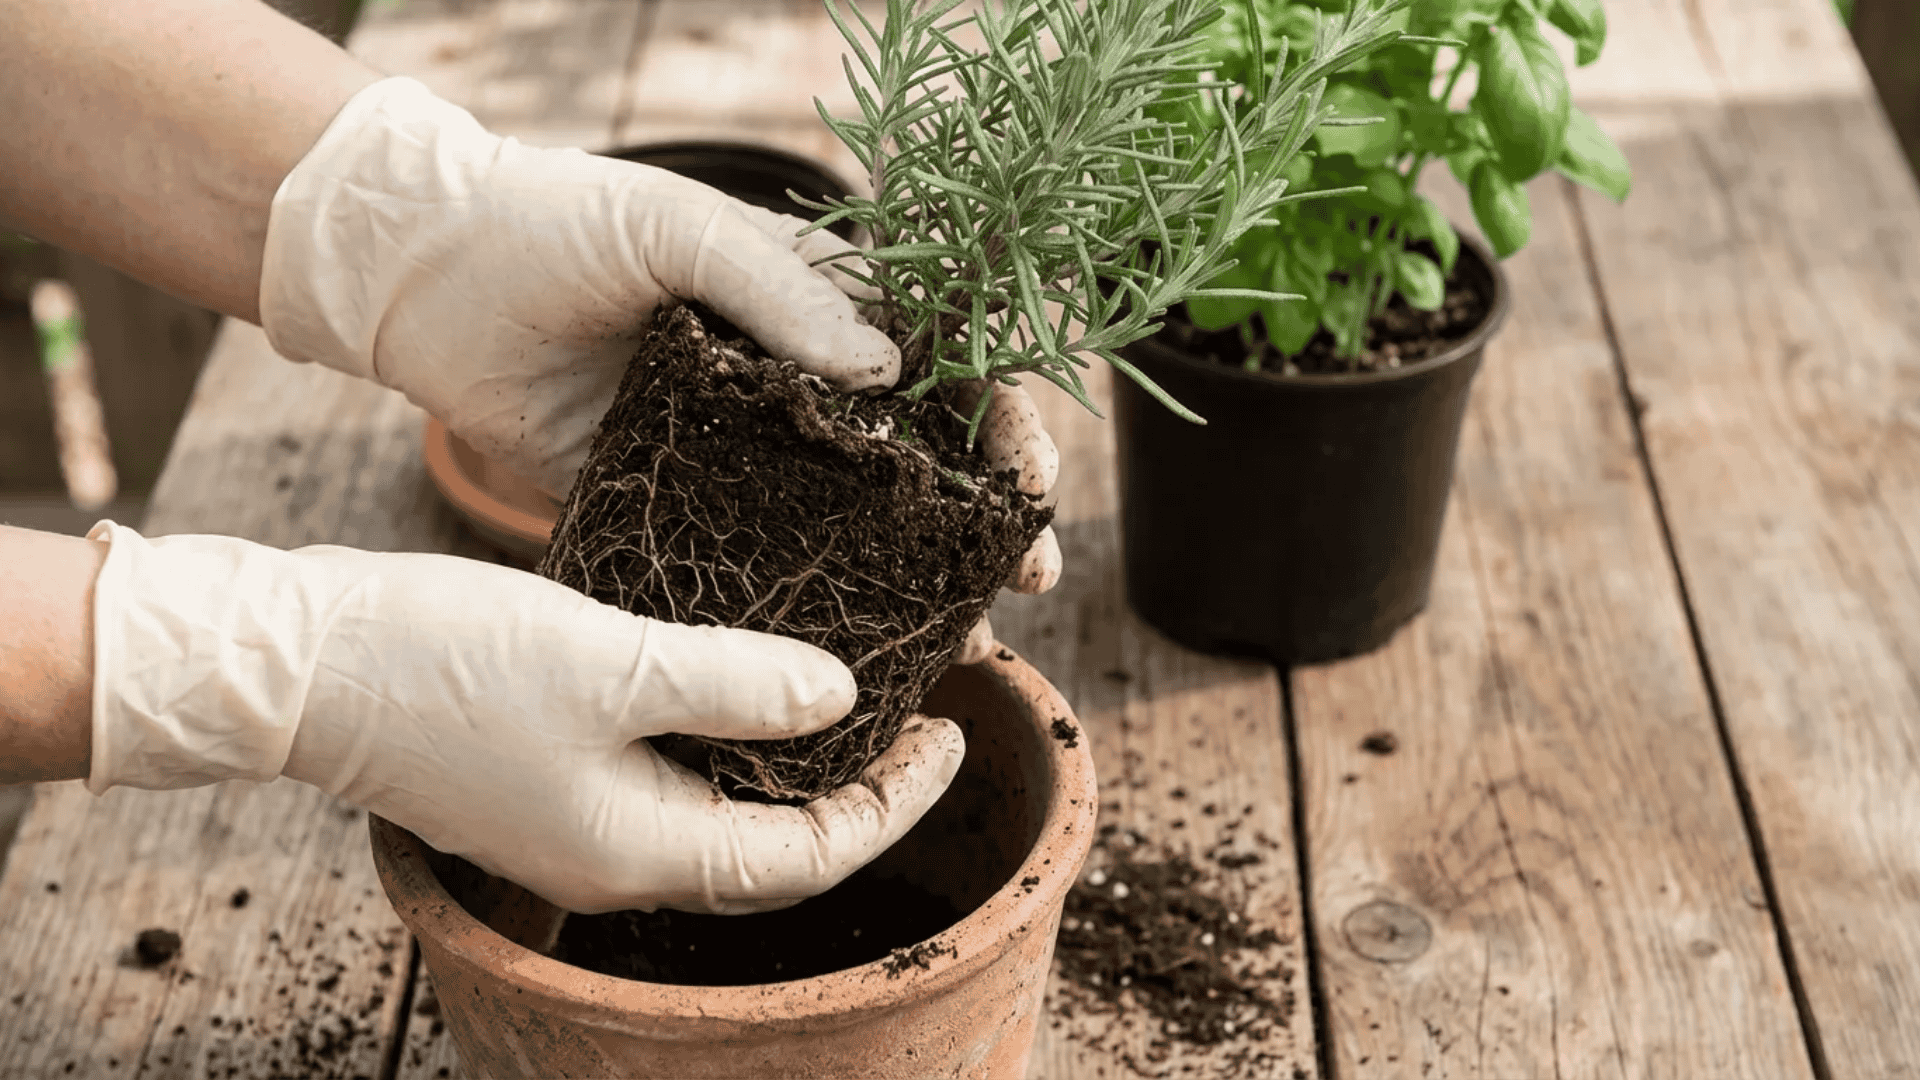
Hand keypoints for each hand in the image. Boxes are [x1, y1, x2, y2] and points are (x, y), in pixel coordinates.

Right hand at [85, 522, 965, 914]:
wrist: (295, 663)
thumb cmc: (443, 662)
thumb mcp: (611, 662)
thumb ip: (734, 685)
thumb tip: (840, 697)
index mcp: (641, 851)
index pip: (810, 856)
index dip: (896, 802)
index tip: (952, 732)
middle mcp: (616, 860)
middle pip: (774, 850)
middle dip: (859, 790)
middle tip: (919, 715)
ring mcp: (578, 829)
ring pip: (724, 816)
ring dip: (795, 765)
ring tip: (854, 694)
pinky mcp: (549, 785)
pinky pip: (671, 782)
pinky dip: (729, 744)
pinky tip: (747, 682)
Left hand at [259, 77, 1059, 662]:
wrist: (429, 279)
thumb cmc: (563, 225)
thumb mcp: (682, 229)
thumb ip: (782, 291)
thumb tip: (891, 368)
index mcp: (818, 305)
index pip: (946, 360)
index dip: (1003, 420)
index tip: (1032, 483)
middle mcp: (798, 386)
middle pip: (925, 457)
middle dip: (990, 517)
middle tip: (1029, 578)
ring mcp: (744, 456)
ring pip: (858, 524)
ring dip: (921, 576)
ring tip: (972, 634)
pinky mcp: (678, 508)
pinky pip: (759, 566)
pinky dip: (808, 610)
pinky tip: (855, 653)